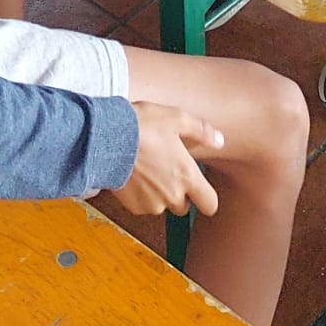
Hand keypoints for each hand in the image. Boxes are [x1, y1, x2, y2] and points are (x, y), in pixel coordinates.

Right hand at [113, 103, 222, 217]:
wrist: (107, 138)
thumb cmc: (142, 126)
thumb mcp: (176, 118)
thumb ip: (201, 131)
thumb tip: (219, 141)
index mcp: (187, 176)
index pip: (210, 205)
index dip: (207, 198)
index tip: (201, 190)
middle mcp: (172, 196)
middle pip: (184, 206)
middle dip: (178, 192)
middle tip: (166, 168)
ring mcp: (152, 204)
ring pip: (162, 204)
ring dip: (158, 192)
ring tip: (147, 166)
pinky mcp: (133, 207)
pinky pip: (143, 205)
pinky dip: (141, 194)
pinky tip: (134, 173)